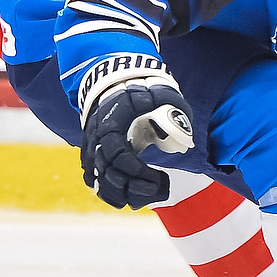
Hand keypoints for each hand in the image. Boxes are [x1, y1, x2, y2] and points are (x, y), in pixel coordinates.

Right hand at [76, 55, 195, 209]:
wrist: (117, 75)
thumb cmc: (143, 86)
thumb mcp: (163, 95)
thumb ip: (175, 115)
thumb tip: (185, 141)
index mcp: (112, 123)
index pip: (118, 155)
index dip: (137, 172)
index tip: (158, 177)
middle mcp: (97, 136)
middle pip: (106, 173)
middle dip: (132, 188)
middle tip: (156, 189)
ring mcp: (91, 143)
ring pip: (97, 179)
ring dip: (117, 194)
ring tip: (139, 201)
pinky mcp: (91, 149)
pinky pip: (91, 175)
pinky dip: (104, 189)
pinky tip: (122, 196)